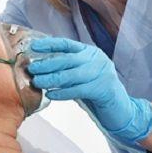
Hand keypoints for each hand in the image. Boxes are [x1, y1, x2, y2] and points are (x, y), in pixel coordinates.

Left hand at [28, 37, 151, 144]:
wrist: (120, 108)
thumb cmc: (95, 90)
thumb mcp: (81, 74)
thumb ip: (66, 68)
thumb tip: (39, 66)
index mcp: (90, 52)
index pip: (66, 44)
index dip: (49, 44)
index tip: (33, 47)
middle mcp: (97, 59)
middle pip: (67, 59)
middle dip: (46, 64)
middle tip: (31, 69)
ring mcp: (102, 73)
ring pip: (71, 75)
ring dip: (51, 79)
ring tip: (37, 82)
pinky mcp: (103, 89)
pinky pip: (78, 90)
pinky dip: (63, 93)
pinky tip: (51, 95)